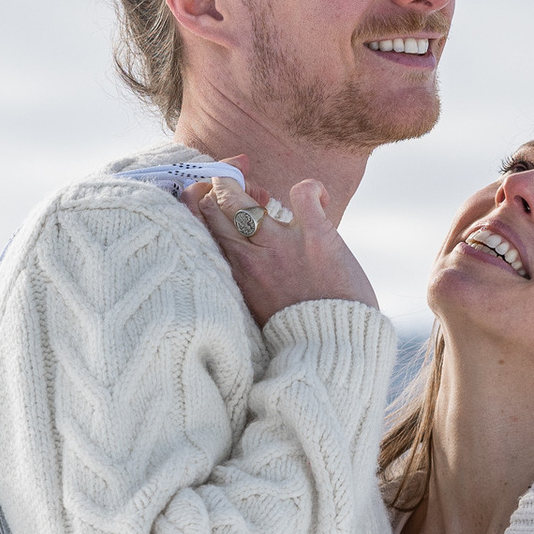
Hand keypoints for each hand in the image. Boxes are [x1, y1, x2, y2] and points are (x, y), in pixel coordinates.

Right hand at [184, 166, 381, 321]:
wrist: (334, 348)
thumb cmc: (298, 330)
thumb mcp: (256, 305)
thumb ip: (244, 276)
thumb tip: (241, 250)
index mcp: (234, 275)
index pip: (198, 227)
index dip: (203, 203)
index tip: (216, 200)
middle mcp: (250, 258)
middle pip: (214, 206)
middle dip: (222, 187)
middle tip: (241, 191)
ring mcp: (281, 245)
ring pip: (241, 198)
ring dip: (245, 185)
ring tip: (263, 194)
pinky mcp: (315, 236)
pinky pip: (302, 192)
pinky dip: (310, 188)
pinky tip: (316, 198)